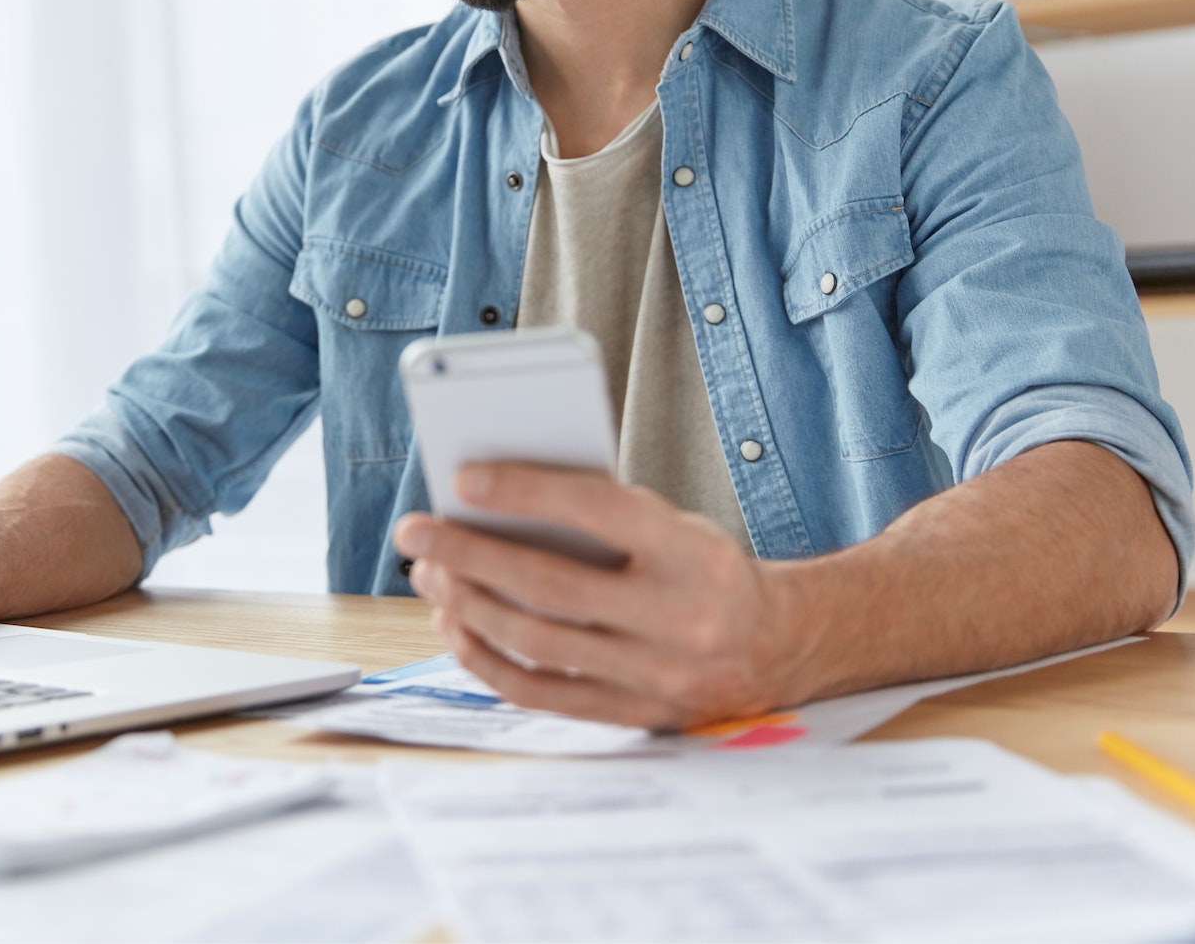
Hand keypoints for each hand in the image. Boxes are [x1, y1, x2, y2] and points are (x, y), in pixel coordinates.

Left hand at [392, 463, 804, 729]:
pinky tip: (456, 627)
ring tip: (430, 576)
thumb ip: (602, 518)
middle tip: (415, 531)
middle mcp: (681, 618)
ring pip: (538, 643)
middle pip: (550, 586)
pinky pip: (543, 694)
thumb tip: (493, 505)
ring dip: (468, 607)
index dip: (526, 493)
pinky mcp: (638, 716)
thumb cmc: (702, 569)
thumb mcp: (675, 527)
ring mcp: (659, 676)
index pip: (599, 511)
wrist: (779, 645)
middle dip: (468, 555)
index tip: (462, 478)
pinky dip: (488, 660)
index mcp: (693, 553)